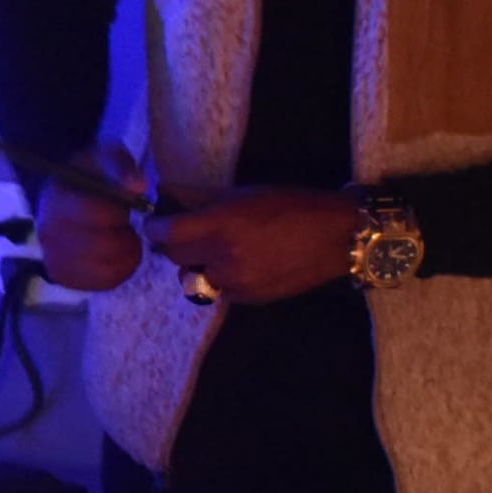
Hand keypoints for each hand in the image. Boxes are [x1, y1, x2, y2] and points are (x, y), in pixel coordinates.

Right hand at [33, 143, 148, 291]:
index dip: (120, 212)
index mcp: (56, 201)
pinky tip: (116, 253)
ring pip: (107, 269)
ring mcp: (54, 260)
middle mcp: (48, 235)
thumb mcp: (106, 157)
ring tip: (121, 237)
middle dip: (124, 235)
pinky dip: (120, 269)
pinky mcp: (65, 278)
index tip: (123, 205)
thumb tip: (138, 187)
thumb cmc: (89, 173)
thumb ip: (121, 168)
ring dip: (125, 254)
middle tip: (124, 224)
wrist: (62, 194)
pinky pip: (105, 282)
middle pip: (103, 247)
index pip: (96, 215)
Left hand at [145, 185, 359, 307]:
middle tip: (183, 233)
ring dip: (196, 264)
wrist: (336, 237)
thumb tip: (171, 196)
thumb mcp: (245, 193)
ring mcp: (235, 283)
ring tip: (214, 249)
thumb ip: (205, 199)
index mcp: (221, 226)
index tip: (154, 222)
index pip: (166, 234)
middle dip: (173, 245)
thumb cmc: (292, 205)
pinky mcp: (247, 299)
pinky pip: (218, 290)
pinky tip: (239, 263)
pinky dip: (219, 278)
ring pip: (194, 278)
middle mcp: (223, 258)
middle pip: (175, 258)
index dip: (154, 228)